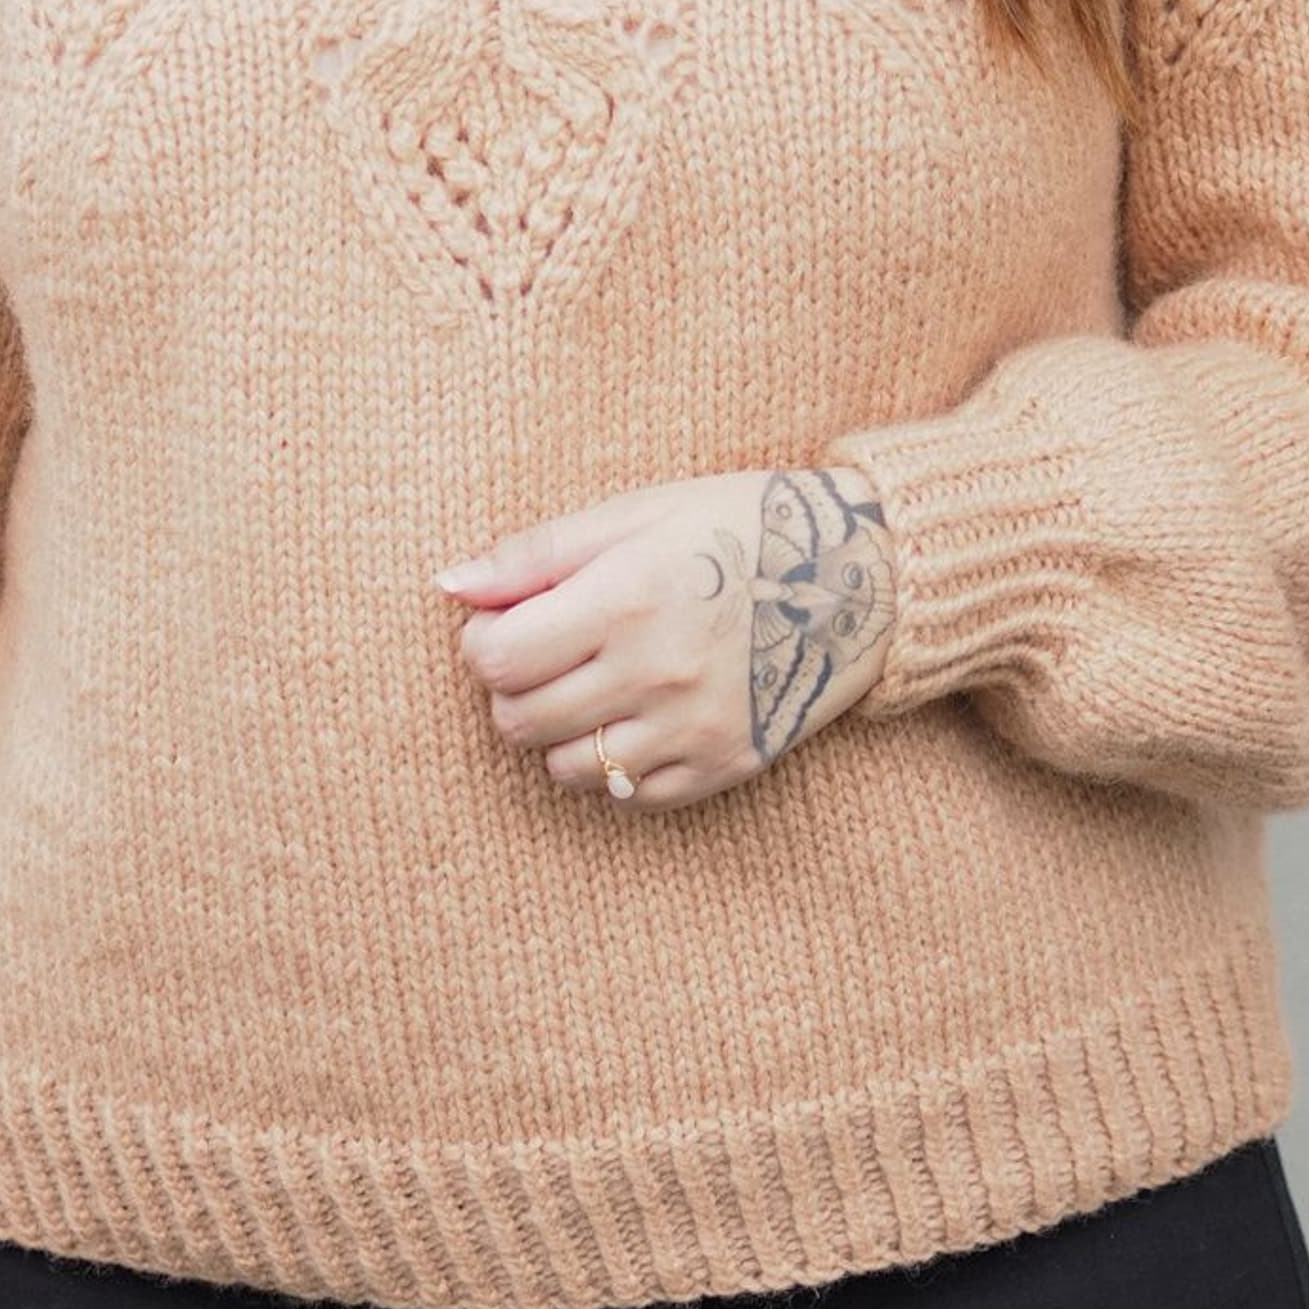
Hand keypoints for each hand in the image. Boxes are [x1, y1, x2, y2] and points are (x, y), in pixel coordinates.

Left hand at [436, 466, 895, 808]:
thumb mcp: (638, 512)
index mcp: (624, 598)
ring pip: (565, 768)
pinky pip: (630, 796)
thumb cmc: (739, 527)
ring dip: (560, 730)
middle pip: (519, 720)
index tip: (507, 621)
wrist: (860, 577)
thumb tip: (448, 585)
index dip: (483, 642)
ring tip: (594, 683)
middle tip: (547, 652)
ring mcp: (690, 728)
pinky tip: (638, 714)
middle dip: (514, 687)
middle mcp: (653, 672)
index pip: (494, 659)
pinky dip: (615, 764)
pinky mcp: (724, 766)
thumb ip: (536, 554)